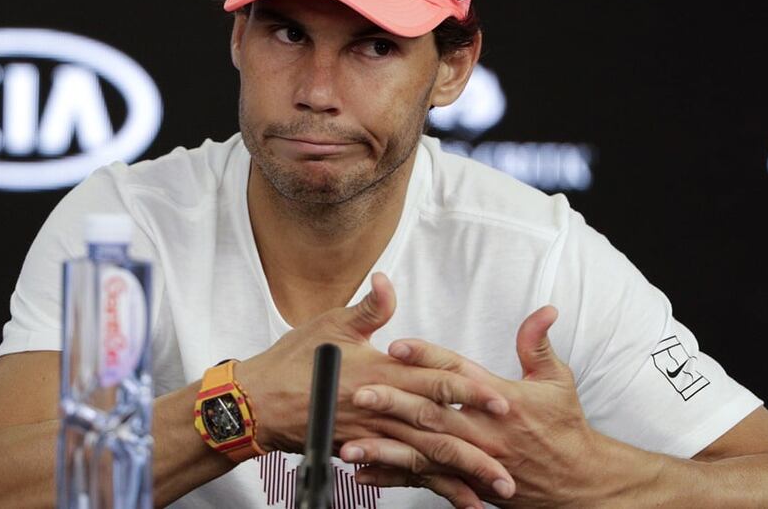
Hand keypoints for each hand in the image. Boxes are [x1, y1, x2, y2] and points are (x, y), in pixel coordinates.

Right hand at [234, 273, 516, 502]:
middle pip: (437, 429)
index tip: (500, 400)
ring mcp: (372, 434)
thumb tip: (387, 281)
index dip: (468, 390)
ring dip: (460, 475)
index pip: (432, 381)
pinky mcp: (363, 450)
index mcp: (380, 373)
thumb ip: (369, 307)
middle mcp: (381, 408)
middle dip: (476, 446)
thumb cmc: (293, 359)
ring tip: (492, 490)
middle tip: (510, 461)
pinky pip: (402, 472)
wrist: (256, 403)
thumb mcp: (332, 324)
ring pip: (424, 457)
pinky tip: (454, 496)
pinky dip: (430, 486)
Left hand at [339, 306, 614, 507]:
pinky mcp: (466, 482)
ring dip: (384, 449)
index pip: (455, 373)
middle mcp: (483, 431)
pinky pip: (425, 480)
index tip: (395, 345)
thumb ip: (538, 344)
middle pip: (430, 413)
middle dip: (393, 403)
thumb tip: (545, 309)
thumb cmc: (564, 428)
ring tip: (349, 443)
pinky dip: (393, 477)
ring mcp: (472, 460)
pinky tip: (364, 472)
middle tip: (359, 392)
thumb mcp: (557, 381)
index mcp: (500, 400)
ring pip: (421, 453)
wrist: (576, 484)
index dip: (425, 357)